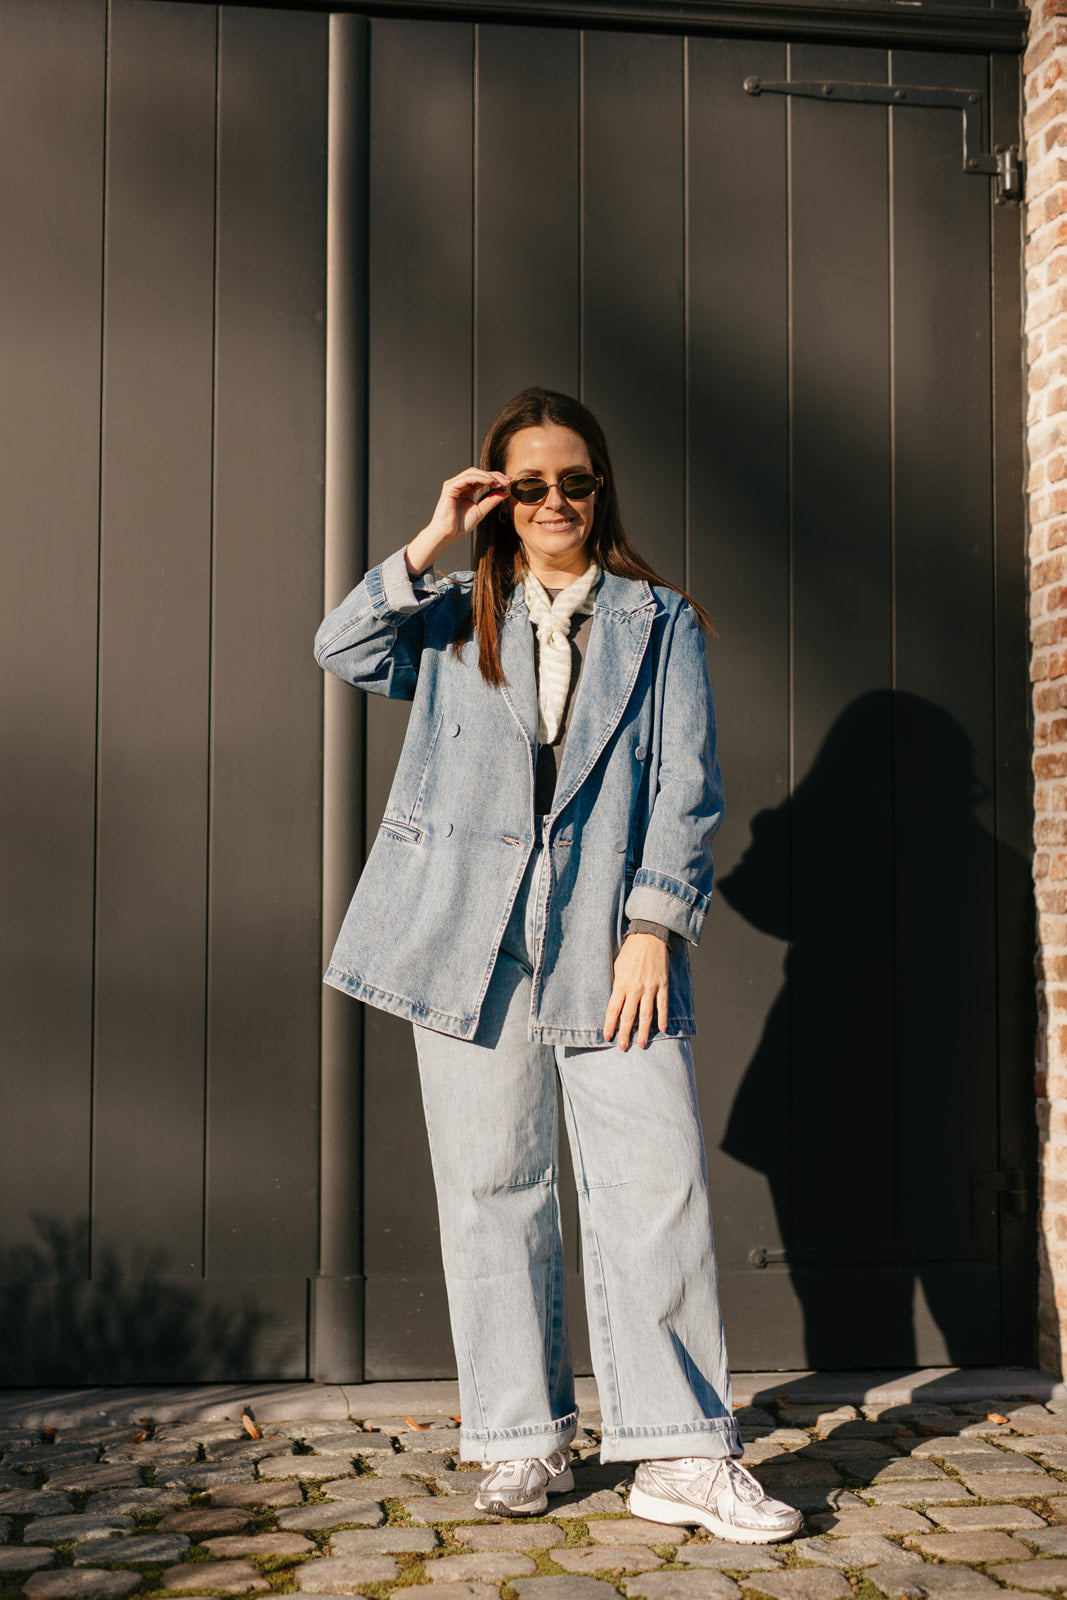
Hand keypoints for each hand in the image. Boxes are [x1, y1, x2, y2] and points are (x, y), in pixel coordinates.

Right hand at [405, 469, 511, 576]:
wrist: (448, 534)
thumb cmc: (460, 525)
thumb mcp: (481, 511)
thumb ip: (492, 500)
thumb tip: (506, 492)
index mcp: (467, 490)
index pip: (483, 479)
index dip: (496, 479)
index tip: (509, 482)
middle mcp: (460, 485)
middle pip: (479, 473)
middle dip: (495, 475)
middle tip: (508, 480)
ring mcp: (454, 485)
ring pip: (473, 472)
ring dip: (488, 475)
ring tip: (500, 482)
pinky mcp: (450, 487)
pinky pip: (466, 478)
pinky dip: (480, 478)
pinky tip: (490, 482)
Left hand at [604, 933, 668, 1051]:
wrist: (649, 937)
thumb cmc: (630, 951)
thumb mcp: (617, 966)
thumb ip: (616, 984)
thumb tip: (614, 1001)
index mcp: (621, 983)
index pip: (613, 1009)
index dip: (610, 1024)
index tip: (607, 1036)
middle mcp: (635, 988)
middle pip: (628, 1016)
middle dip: (625, 1033)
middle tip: (622, 1047)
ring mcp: (650, 988)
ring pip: (646, 1014)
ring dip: (643, 1031)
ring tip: (641, 1044)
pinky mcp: (662, 985)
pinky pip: (662, 1005)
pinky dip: (662, 1018)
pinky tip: (662, 1029)